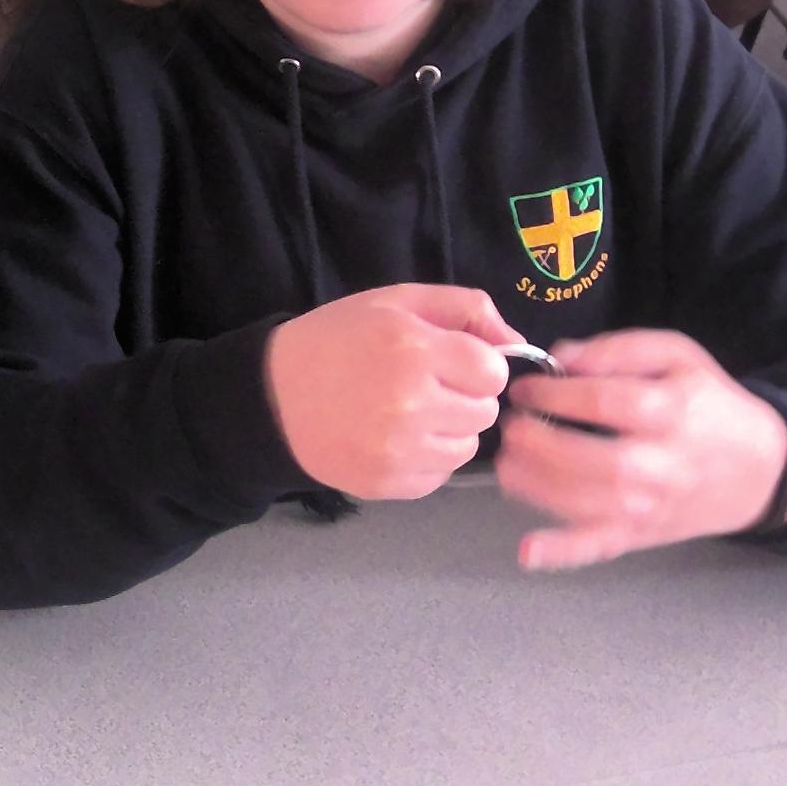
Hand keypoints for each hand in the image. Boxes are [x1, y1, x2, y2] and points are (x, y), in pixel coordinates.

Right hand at [265, 285, 521, 501]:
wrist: (270, 397)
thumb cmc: (336, 340)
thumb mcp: (395, 302)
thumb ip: (464, 308)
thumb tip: (516, 342)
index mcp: (413, 349)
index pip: (493, 371)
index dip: (479, 364)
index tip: (452, 361)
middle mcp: (410, 403)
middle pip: (485, 412)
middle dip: (466, 397)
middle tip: (428, 386)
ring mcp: (398, 450)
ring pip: (467, 447)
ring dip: (451, 430)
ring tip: (412, 413)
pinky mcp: (387, 484)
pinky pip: (440, 475)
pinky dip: (427, 458)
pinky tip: (397, 438)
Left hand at [491, 330, 786, 571]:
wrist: (757, 469)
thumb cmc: (708, 405)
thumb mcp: (677, 357)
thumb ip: (619, 350)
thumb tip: (561, 358)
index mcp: (671, 412)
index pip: (604, 402)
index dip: (554, 393)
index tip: (526, 389)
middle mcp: (661, 465)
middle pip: (592, 460)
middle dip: (540, 443)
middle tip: (513, 427)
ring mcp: (649, 507)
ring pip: (587, 505)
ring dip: (536, 486)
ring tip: (508, 464)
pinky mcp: (639, 535)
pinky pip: (598, 548)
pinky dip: (562, 552)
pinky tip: (528, 551)